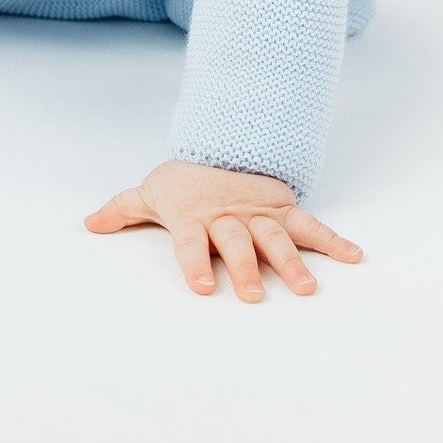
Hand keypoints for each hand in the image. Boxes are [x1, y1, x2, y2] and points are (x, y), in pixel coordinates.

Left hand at [83, 160, 362, 299]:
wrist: (217, 147)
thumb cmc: (182, 184)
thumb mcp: (151, 194)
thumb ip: (123, 210)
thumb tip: (89, 224)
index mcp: (193, 217)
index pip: (191, 243)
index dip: (195, 264)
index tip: (205, 289)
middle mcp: (227, 215)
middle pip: (237, 242)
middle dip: (247, 268)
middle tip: (256, 296)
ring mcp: (258, 212)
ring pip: (275, 237)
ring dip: (292, 262)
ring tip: (306, 289)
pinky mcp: (283, 207)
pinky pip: (310, 224)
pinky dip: (333, 240)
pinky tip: (354, 257)